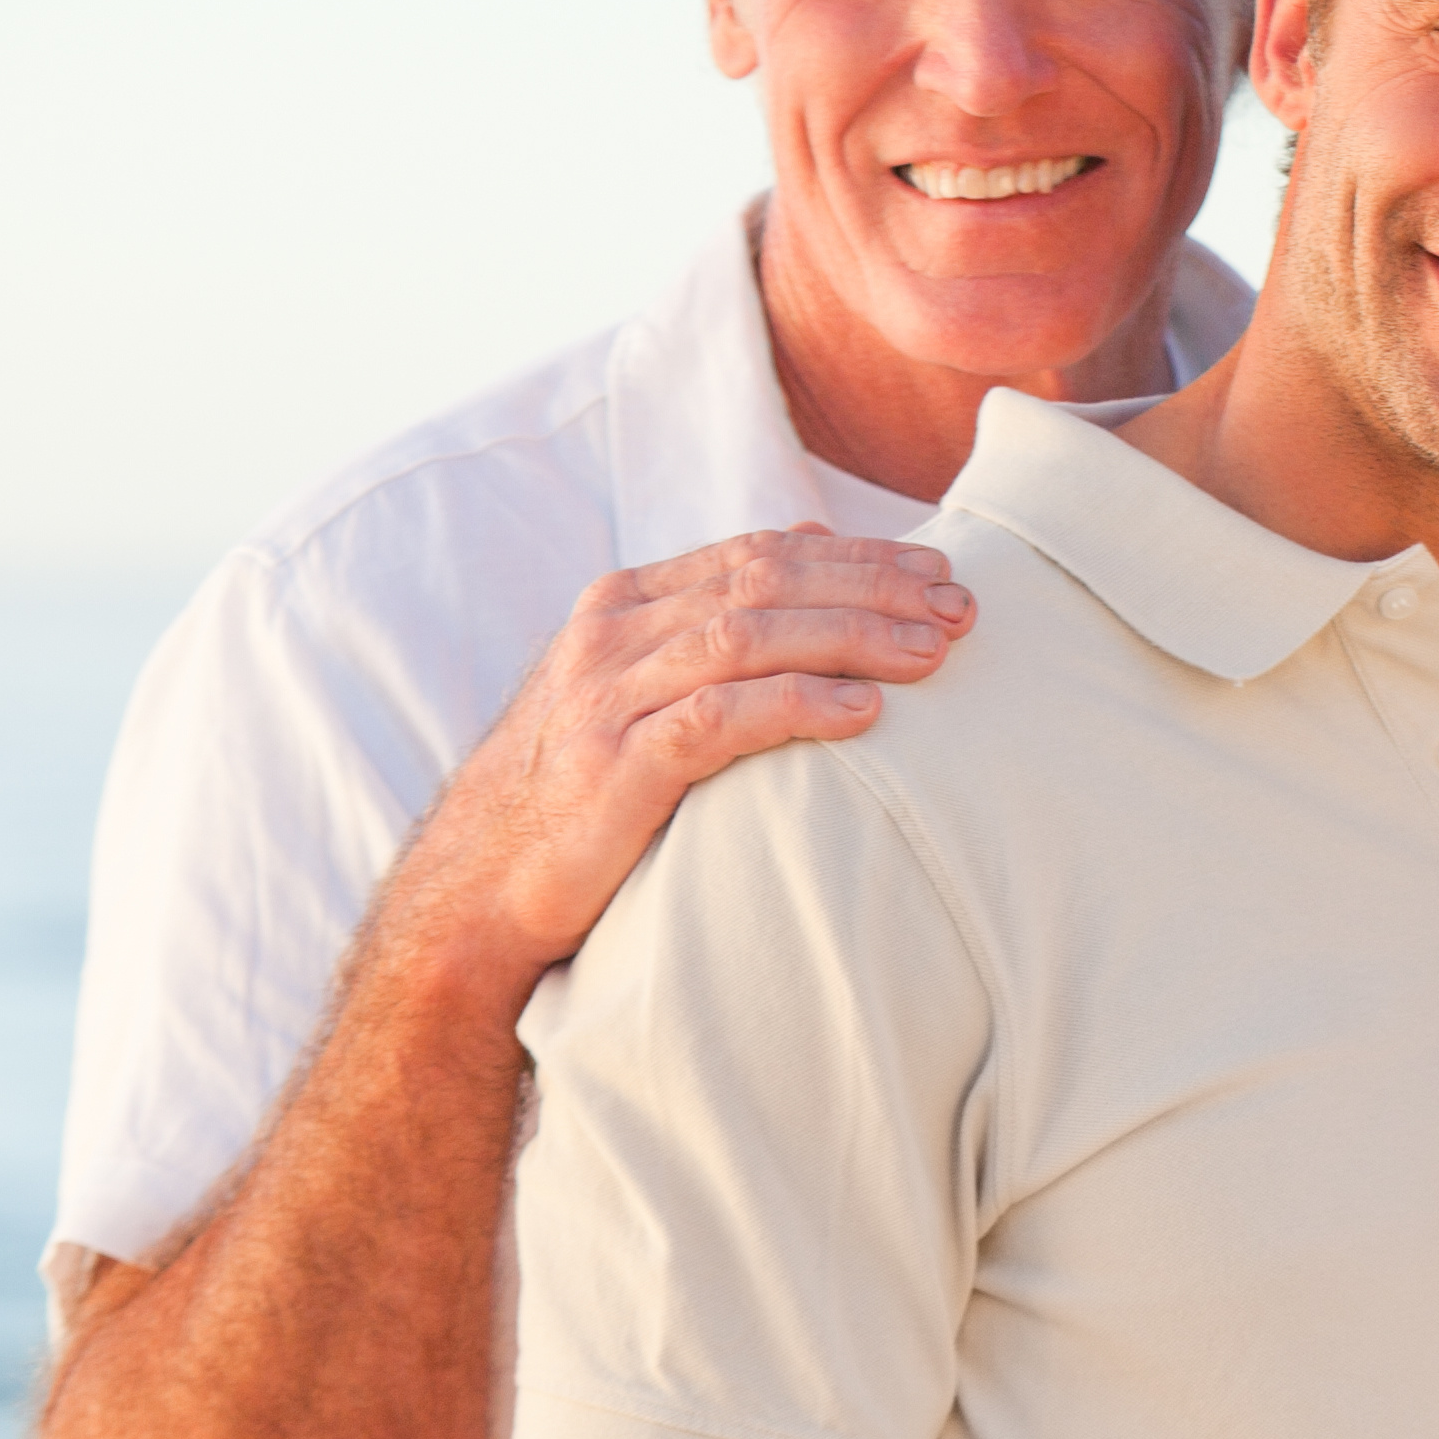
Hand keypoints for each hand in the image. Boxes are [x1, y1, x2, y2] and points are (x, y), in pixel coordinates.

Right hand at [391, 527, 968, 1003]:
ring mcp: (610, 697)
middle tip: (959, 610)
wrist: (479, 884)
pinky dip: (798, 705)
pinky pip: (720, 718)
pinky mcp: (617, 766)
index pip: (758, 554)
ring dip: (852, 637)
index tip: (936, 572)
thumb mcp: (641, 694)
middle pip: (765, 583)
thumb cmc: (583, 790)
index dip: (856, 557)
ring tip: (931, 654)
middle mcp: (613, 635)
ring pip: (749, 636)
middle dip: (872, 589)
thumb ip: (711, 633)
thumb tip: (811, 555)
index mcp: (625, 605)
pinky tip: (865, 713)